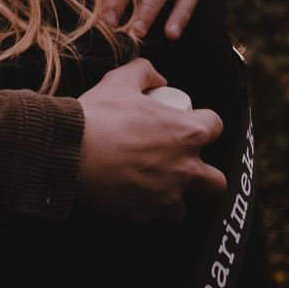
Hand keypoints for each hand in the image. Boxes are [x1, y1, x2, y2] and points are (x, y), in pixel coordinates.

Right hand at [74, 59, 225, 221]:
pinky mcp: (145, 214)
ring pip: (186, 207)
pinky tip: (129, 194)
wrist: (71, 150)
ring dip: (175, 198)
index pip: (216, 127)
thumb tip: (158, 79)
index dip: (204, 123)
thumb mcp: (121, 81)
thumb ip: (145, 72)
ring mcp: (167, 195)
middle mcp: (186, 168)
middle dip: (206, 176)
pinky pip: (153, 215)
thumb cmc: (99, 116)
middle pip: (217, 181)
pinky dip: (145, 207)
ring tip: (156, 188)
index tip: (188, 124)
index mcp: (188, 132)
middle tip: (183, 166)